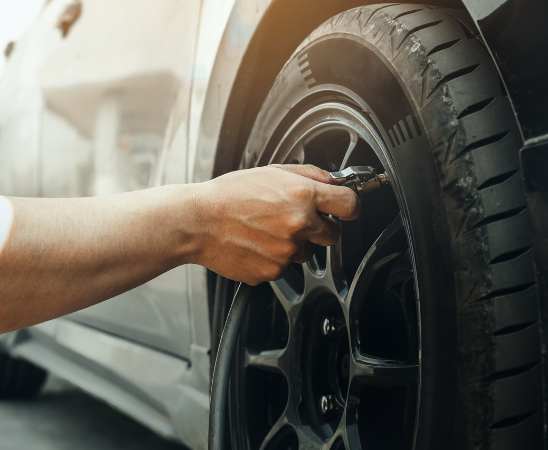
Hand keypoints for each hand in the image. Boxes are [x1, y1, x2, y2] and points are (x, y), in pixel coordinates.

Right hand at [195, 164, 359, 284]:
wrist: (197, 222)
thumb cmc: (228, 195)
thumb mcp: (272, 172)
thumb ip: (310, 175)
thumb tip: (335, 182)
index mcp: (302, 196)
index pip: (349, 205)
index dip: (349, 207)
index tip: (345, 209)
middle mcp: (298, 225)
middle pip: (333, 234)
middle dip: (321, 227)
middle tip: (295, 219)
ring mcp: (287, 252)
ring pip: (306, 252)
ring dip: (294, 243)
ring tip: (266, 229)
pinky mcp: (273, 272)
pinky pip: (284, 267)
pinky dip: (274, 258)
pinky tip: (256, 243)